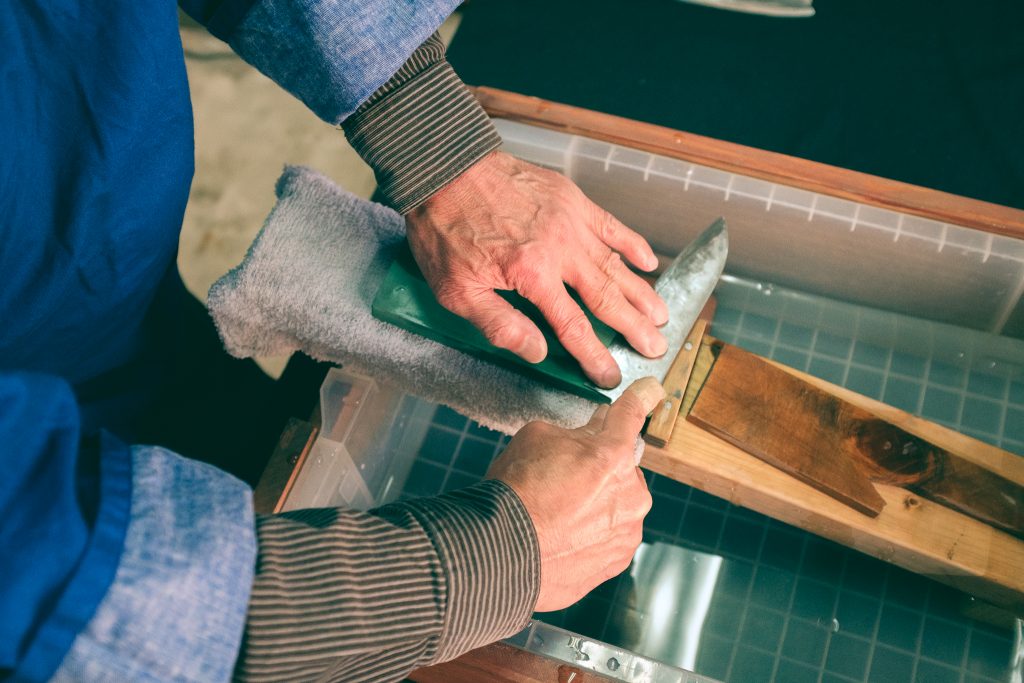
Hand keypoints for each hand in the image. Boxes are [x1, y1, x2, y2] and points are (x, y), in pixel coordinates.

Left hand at [405, 151, 668, 388]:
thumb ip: (500, 324)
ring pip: (615, 264)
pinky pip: (611, 225)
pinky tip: (648, 263)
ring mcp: (570, 221)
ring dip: (641, 293)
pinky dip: (632, 244)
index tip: (610, 376)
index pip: (573, 325)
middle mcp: (560, 248)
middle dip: (633, 327)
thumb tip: (538, 353)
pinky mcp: (571, 199)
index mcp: (532, 274)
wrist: (446, 170)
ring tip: (661, 316)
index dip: (594, 355)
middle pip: (606, 297)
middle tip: (655, 349)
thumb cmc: (446, 231)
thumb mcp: (456, 290)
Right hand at [486, 377, 665, 611]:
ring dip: (599, 503)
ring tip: (560, 514)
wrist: (502, 553)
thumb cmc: (515, 493)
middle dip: (601, 467)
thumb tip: (592, 431)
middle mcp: (632, 493)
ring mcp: (627, 531)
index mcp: (613, 455)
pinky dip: (593, 533)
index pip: (631, 415)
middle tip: (566, 478)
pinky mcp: (618, 560)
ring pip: (620, 504)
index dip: (641, 397)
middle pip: (622, 467)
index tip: (651, 390)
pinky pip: (611, 535)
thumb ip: (574, 432)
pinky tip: (565, 535)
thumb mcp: (536, 438)